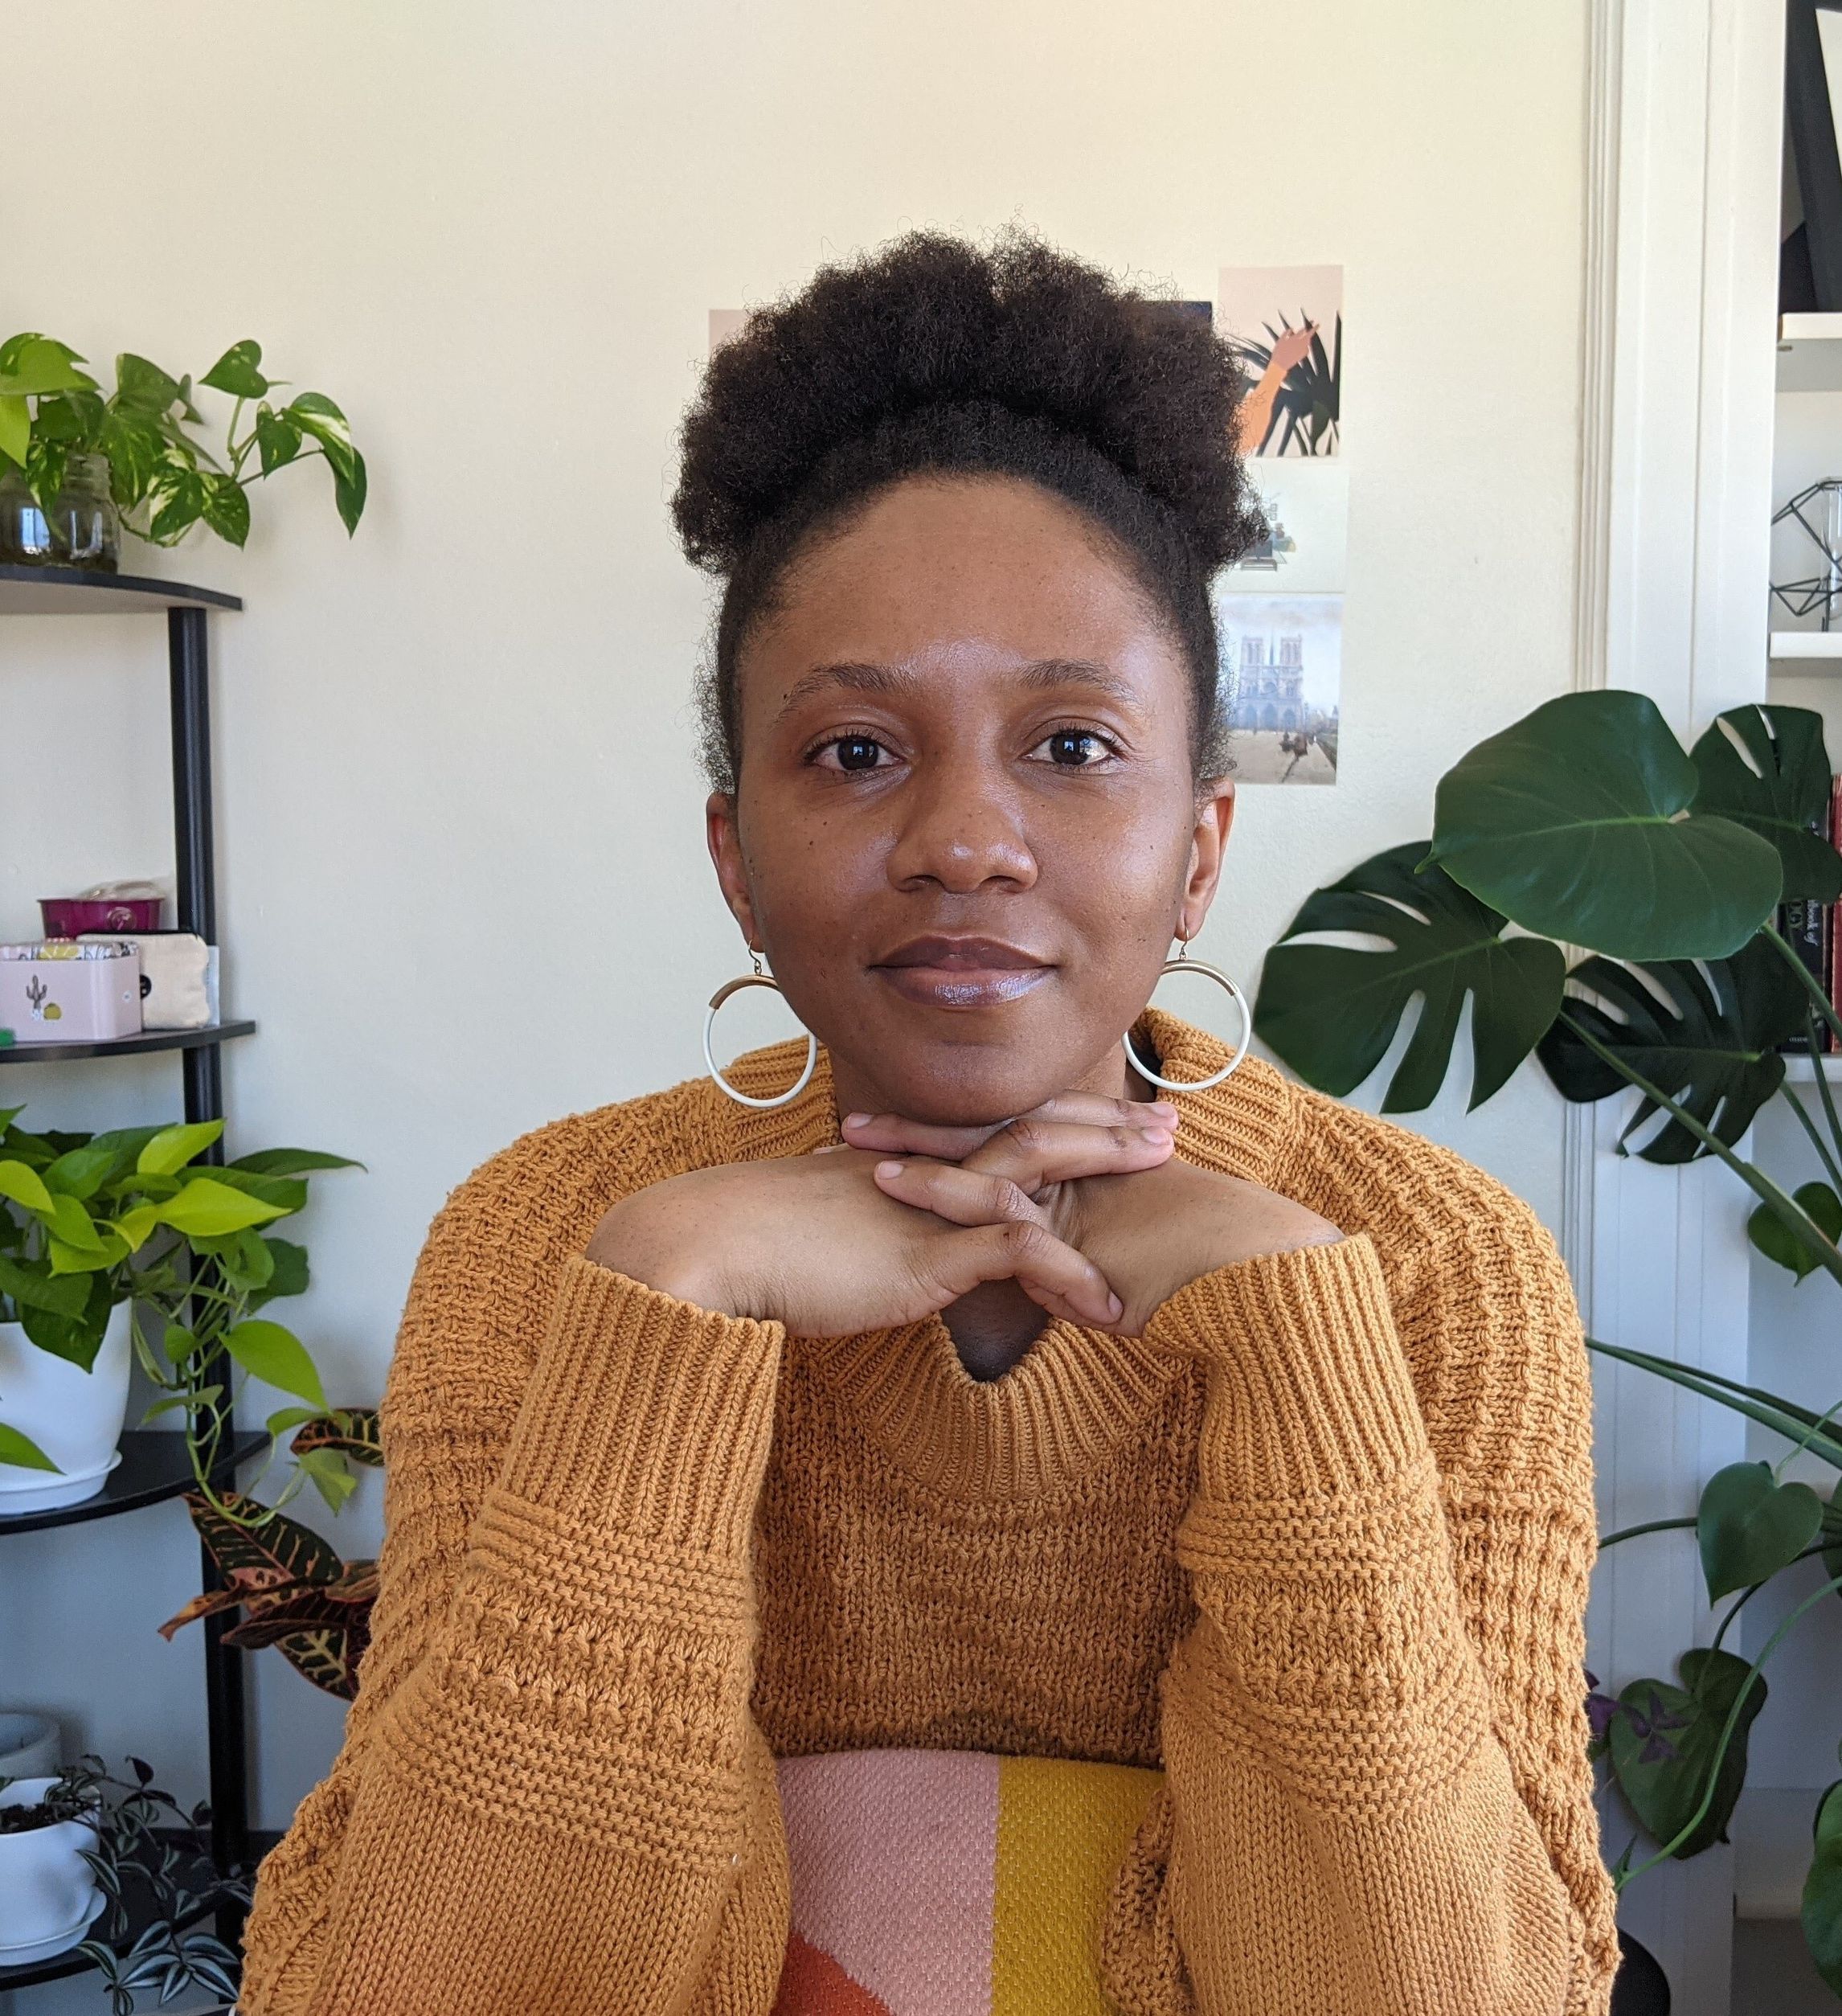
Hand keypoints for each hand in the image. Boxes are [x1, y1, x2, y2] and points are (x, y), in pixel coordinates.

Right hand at [583, 1093, 1180, 1335]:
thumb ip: (876, 1231)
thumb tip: (890, 1250)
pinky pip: (1012, 1255)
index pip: (999, 1127)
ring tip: (1166, 1172)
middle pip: (1034, 1131)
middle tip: (1169, 1126)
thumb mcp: (835, 1231)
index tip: (1111, 1116)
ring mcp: (929, 1208)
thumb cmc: (762, 1246)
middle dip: (1105, 1127)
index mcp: (911, 1162)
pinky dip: (1068, 1279)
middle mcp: (928, 1172)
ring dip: (1105, 1171)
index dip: (1061, 1118)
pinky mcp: (923, 1255)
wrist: (710, 1244)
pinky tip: (1109, 1307)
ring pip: (1036, 1173)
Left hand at [845, 1110, 1342, 1335]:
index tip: (893, 1140)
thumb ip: (1065, 1273)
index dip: (949, 1141)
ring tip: (859, 1150)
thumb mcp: (1110, 1285)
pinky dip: (948, 1196)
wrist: (1256, 1291)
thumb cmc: (1196, 1289)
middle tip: (853, 1123)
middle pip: (985, 1143)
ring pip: (987, 1165)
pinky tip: (899, 1189)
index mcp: (1085, 1183)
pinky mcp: (1081, 1226)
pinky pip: (1003, 1206)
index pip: (1004, 1150)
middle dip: (918, 1133)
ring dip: (919, 1157)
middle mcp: (1080, 1179)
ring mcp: (1082, 1195)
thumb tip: (1029, 1278)